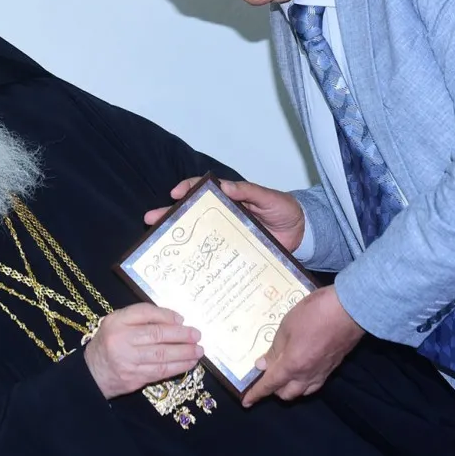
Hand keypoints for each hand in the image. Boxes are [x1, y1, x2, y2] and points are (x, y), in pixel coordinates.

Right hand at [83, 304, 202, 399]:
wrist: (92, 373)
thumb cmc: (110, 343)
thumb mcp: (117, 322)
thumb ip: (142, 317)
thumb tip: (176, 320)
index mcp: (116, 322)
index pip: (144, 312)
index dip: (166, 315)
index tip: (182, 319)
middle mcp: (120, 340)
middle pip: (156, 335)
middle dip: (181, 335)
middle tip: (197, 335)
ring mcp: (127, 361)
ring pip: (161, 356)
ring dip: (184, 353)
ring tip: (198, 350)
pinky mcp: (134, 378)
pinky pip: (160, 372)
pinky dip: (177, 367)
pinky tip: (189, 363)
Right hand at [145, 177, 305, 251]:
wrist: (304, 236)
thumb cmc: (286, 211)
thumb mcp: (269, 198)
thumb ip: (249, 192)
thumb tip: (224, 186)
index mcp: (230, 199)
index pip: (203, 190)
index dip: (187, 190)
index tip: (174, 194)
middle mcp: (224, 218)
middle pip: (193, 215)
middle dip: (170, 216)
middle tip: (151, 219)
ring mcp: (227, 237)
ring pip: (199, 236)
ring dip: (180, 240)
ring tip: (160, 245)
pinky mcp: (234, 254)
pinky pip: (215, 256)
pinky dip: (201, 261)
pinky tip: (187, 269)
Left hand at [242, 286, 363, 405]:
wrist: (350, 310)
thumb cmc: (314, 314)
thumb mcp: (287, 327)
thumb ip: (275, 349)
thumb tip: (262, 365)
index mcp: (292, 365)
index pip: (270, 385)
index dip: (256, 394)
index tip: (246, 402)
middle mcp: (307, 375)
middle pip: (286, 394)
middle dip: (273, 389)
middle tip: (266, 375)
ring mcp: (322, 373)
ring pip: (302, 392)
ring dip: (289, 388)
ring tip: (283, 375)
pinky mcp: (332, 368)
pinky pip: (314, 385)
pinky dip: (304, 384)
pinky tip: (301, 372)